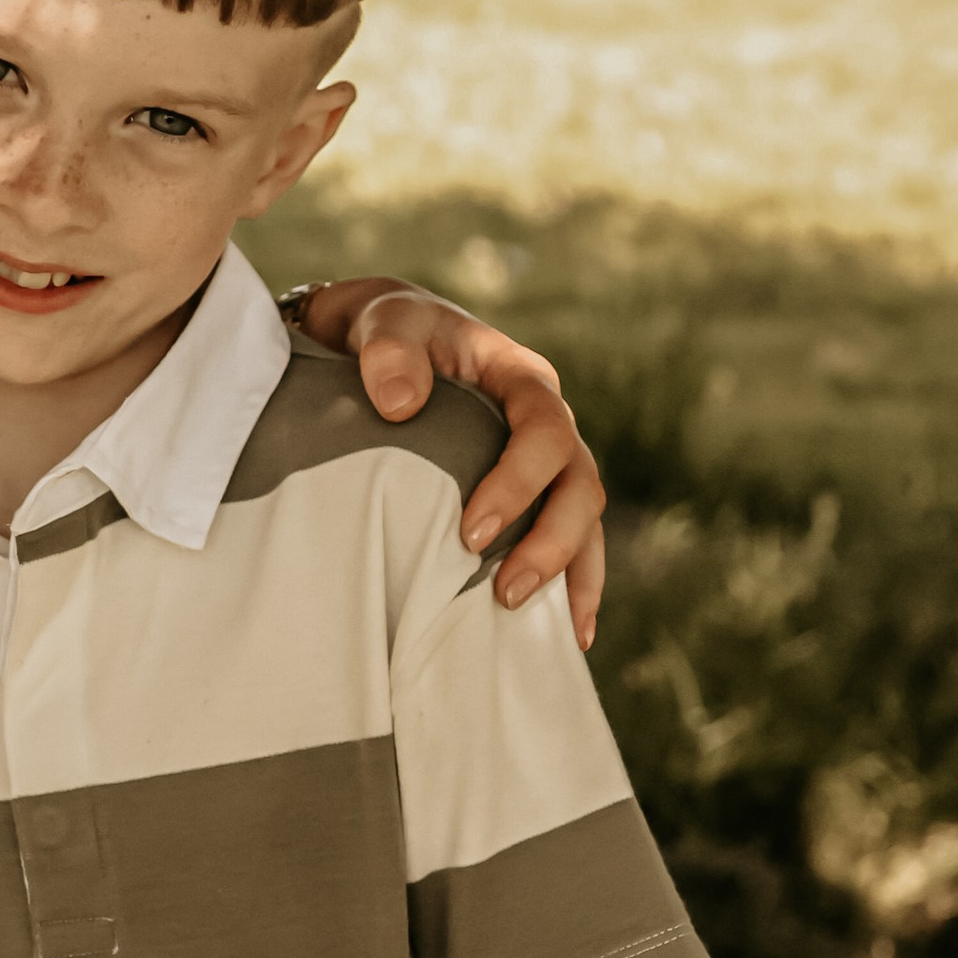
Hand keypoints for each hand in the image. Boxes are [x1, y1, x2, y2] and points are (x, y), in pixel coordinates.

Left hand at [297, 278, 606, 647]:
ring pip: (584, 520)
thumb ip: (388, 350)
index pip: (546, 431)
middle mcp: (547, 422)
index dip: (520, 484)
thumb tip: (402, 404)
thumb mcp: (383, 321)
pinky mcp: (527, 496)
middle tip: (504, 593)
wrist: (373, 339)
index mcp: (522, 378)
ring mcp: (543, 464)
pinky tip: (567, 635)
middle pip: (581, 486)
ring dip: (568, 573)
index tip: (471, 532)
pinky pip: (567, 541)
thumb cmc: (385, 329)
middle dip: (551, 544)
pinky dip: (573, 586)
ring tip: (527, 619)